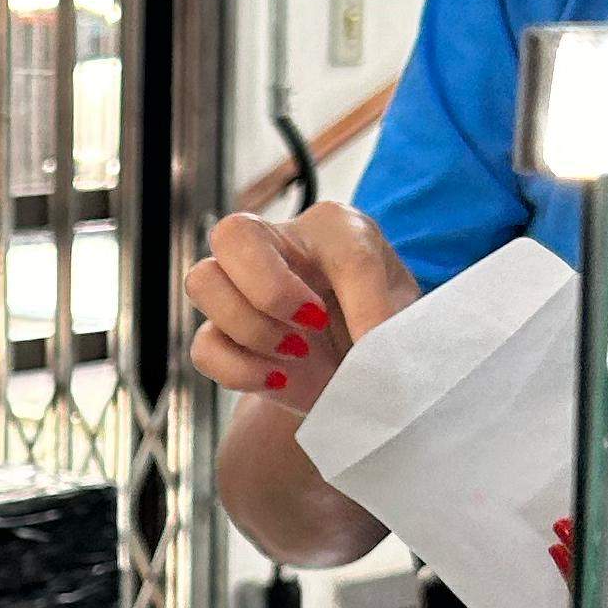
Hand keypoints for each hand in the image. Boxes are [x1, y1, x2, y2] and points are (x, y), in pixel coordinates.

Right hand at [185, 203, 421, 420]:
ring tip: (296, 353)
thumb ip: (392, 327)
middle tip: (313, 323)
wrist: (361, 375)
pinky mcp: (224, 337)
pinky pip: (202, 346)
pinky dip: (237, 369)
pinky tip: (278, 379)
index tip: (374, 341)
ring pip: (202, 281)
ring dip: (249, 327)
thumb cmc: (383, 331)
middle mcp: (279, 246)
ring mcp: (241, 289)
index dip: (359, 300)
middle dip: (269, 289)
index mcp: (334, 229)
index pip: (341, 246)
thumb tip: (372, 356)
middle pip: (232, 234)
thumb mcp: (405, 321)